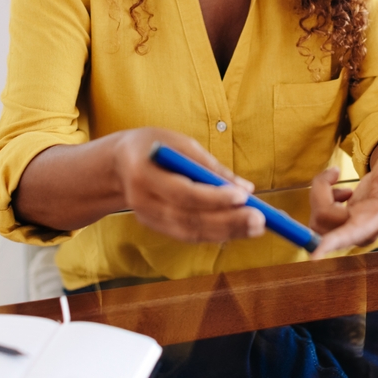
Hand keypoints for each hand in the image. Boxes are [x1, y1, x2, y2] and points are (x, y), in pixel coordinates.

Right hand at [113, 128, 264, 243]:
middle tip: (260, 219)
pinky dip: (214, 234)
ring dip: (227, 232)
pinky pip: (188, 235)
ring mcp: (148, 218)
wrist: (116, 164)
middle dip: (227, 221)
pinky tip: (238, 230)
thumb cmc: (152, 146)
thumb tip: (246, 188)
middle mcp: (143, 202)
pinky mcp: (156, 227)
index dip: (213, 198)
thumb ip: (210, 166)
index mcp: (144, 174)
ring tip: (257, 227)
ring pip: (190, 232)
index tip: (243, 196)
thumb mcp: (179, 143)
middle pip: (189, 218)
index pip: (183, 193)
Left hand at [307, 146, 377, 258]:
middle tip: (334, 172)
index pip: (351, 234)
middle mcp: (360, 231)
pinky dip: (319, 194)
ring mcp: (347, 230)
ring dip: (319, 193)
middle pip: (323, 220)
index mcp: (375, 220)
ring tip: (335, 177)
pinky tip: (337, 188)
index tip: (314, 256)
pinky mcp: (338, 224)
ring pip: (316, 218)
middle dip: (320, 193)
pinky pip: (316, 214)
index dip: (332, 244)